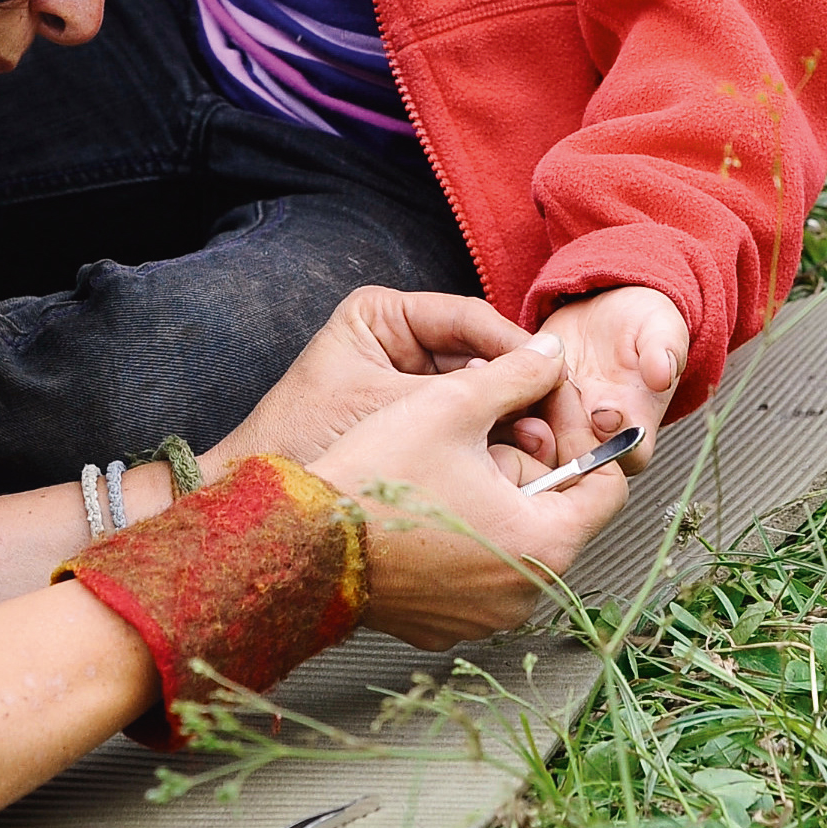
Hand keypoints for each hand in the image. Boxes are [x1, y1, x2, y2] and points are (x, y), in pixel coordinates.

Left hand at [210, 287, 536, 470]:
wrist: (268, 512)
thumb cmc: (305, 443)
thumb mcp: (393, 404)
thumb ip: (470, 384)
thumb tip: (546, 364)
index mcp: (384, 315)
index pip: (469, 318)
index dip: (518, 347)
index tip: (554, 372)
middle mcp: (401, 345)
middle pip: (484, 358)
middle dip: (522, 391)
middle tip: (558, 420)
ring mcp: (411, 388)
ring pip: (482, 398)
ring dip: (515, 424)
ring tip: (541, 451)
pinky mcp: (417, 433)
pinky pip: (468, 432)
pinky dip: (495, 450)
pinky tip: (519, 469)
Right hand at [309, 334, 628, 650]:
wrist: (303, 546)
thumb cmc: (378, 477)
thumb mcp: (455, 404)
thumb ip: (519, 374)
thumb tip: (553, 355)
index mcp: (542, 544)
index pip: (608, 488)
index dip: (582, 437)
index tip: (544, 409)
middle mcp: (523, 594)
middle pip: (559, 512)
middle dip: (531, 464)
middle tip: (486, 429)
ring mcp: (483, 617)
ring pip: (517, 541)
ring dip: (498, 498)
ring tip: (453, 462)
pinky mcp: (446, 626)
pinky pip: (478, 573)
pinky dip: (466, 538)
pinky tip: (430, 505)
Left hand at [507, 286, 687, 477]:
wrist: (607, 311)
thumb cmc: (643, 325)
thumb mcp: (661, 328)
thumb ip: (664, 349)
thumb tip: (663, 370)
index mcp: (634, 427)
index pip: (627, 454)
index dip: (612, 442)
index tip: (604, 412)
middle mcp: (593, 437)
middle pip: (572, 462)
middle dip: (550, 444)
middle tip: (532, 421)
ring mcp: (557, 426)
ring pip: (533, 444)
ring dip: (514, 423)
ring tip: (499, 394)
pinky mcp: (527, 409)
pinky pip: (507, 416)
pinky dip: (491, 400)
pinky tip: (480, 372)